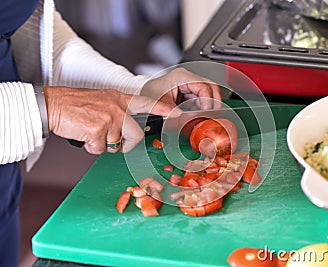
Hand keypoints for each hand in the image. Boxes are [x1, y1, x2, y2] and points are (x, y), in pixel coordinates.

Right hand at [44, 86, 178, 153]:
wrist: (52, 105)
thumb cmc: (74, 104)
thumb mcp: (100, 101)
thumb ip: (116, 112)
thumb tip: (124, 130)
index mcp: (118, 98)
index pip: (145, 103)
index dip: (162, 108)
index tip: (176, 112)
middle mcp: (115, 107)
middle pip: (135, 134)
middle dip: (126, 144)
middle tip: (115, 143)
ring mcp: (107, 118)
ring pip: (115, 144)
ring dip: (103, 144)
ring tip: (91, 133)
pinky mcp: (97, 129)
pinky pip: (100, 149)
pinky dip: (91, 147)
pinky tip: (83, 135)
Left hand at [140, 68, 221, 109]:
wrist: (141, 93)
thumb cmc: (148, 94)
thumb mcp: (162, 105)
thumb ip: (177, 113)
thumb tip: (190, 121)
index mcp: (181, 77)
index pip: (203, 86)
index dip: (208, 100)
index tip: (207, 112)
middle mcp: (187, 77)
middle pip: (210, 86)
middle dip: (215, 100)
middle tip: (215, 114)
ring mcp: (189, 83)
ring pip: (208, 91)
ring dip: (210, 103)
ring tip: (210, 115)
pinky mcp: (188, 90)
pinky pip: (201, 96)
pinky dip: (204, 105)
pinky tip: (203, 113)